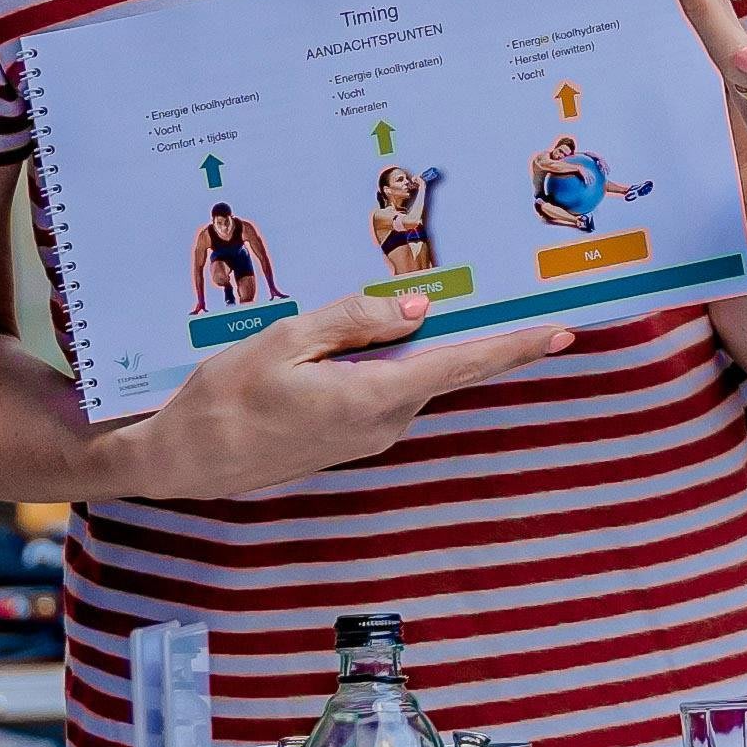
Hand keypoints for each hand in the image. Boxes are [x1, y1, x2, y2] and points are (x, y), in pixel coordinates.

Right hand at [124, 284, 567, 499]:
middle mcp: (383, 423)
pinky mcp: (349, 438)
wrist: (185, 461)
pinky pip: (387, 389)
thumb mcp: (285, 341)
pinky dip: (392, 361)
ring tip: (422, 296)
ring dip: (421, 344)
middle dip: (471, 331)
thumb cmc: (225, 398)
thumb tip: (421, 310)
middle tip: (498, 284)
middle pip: (443, 367)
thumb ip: (355, 321)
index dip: (515, 347)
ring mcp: (367, 436)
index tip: (562, 331)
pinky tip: (374, 334)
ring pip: (412, 376)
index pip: (461, 365)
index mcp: (374, 396)